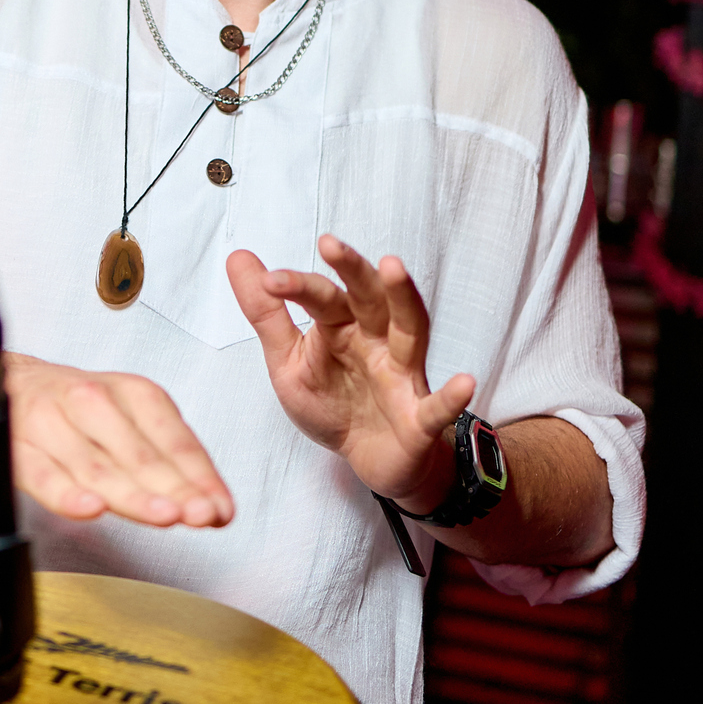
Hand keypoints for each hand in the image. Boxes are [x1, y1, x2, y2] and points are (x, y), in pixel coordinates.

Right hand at [0, 352, 234, 529]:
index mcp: (132, 393)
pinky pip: (42, 473)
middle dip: (174, 488)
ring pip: (97, 465)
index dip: (200, 476)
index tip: (220, 509)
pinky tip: (90, 509)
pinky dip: (66, 492)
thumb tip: (215, 508)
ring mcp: (52, 422)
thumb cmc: (74, 413)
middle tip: (201, 514)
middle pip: (140, 453)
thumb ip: (170, 467)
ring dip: (133, 493)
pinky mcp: (16, 445)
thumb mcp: (129, 425)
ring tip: (164, 516)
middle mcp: (93, 401)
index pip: (175, 439)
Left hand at [226, 235, 474, 510]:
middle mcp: (376, 340)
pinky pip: (438, 406)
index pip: (323, 298)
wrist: (369, 459)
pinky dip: (452, 396)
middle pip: (370, 297)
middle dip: (353, 269)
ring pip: (409, 330)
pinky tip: (464, 382)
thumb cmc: (332, 402)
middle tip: (330, 244)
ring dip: (403, 299)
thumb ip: (266, 313)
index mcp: (342, 326)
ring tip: (393, 266)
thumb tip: (238, 257)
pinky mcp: (419, 418)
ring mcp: (402, 375)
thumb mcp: (289, 361)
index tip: (269, 280)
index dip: (297, 286)